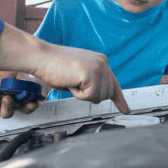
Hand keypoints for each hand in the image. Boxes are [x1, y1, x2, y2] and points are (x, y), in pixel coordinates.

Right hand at [0, 23, 129, 113]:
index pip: (114, 83)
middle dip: (89, 95)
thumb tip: (101, 94)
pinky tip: (70, 81)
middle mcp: (103, 62)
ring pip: (98, 97)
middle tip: (74, 83)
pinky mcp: (91, 73)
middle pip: (106, 95)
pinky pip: (88, 96)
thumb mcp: (79, 74)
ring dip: (81, 94)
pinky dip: (77, 94)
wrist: (41, 57)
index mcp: (100, 61)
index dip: (120, 99)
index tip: (126, 109)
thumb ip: (92, 81)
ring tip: (71, 80)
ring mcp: (98, 67)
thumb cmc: (55, 67)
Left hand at [0, 71, 38, 118]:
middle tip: (8, 98)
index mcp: (12, 95)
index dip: (28, 107)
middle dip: (8, 108)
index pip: (23, 107)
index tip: (32, 103)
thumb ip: (23, 74)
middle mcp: (0, 101)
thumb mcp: (12, 65)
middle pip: (7, 114)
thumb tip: (31, 82)